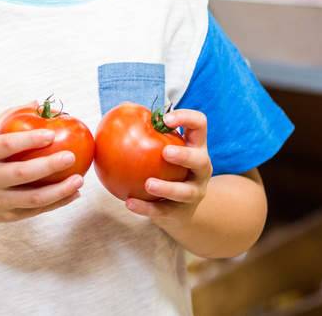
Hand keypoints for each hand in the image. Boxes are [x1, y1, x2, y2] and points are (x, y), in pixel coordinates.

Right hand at [0, 105, 83, 225]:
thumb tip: (38, 102)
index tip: (52, 133)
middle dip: (49, 165)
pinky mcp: (7, 216)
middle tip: (72, 156)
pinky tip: (74, 194)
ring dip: (60, 190)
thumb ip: (9, 117)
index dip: (30, 139)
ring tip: (79, 180)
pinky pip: (36, 211)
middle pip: (22, 173)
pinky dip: (58, 203)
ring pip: (33, 198)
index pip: (7, 145)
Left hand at [125, 108, 212, 226]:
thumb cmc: (163, 166)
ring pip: (186, 192)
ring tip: (148, 183)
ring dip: (167, 188)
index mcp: (195, 145)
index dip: (187, 118)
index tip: (165, 119)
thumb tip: (121, 109)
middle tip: (165, 152)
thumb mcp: (160, 146)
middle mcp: (200, 169)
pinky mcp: (182, 212)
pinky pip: (164, 211)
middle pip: (200, 161)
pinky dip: (146, 208)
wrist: (178, 206)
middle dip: (185, 156)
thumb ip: (142, 127)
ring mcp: (194, 192)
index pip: (199, 124)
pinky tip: (129, 203)